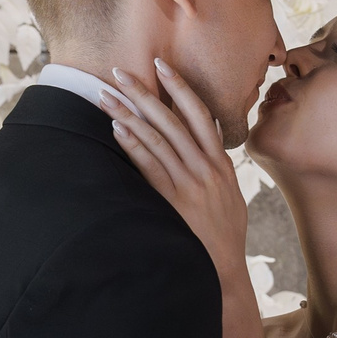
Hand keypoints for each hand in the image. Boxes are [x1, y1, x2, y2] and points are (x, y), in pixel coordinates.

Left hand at [106, 59, 248, 285]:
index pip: (200, 114)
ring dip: (129, 114)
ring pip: (158, 139)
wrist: (223, 272)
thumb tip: (203, 145)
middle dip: (145, 92)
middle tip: (120, 72)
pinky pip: (150, 167)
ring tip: (106, 97)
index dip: (180, 87)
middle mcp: (206, 169)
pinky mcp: (173, 202)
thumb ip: (216, 168)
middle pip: (173, 120)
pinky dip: (133, 145)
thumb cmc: (224, 235)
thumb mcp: (230, 196)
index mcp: (221, 164)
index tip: (161, 65)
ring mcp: (190, 185)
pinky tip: (116, 130)